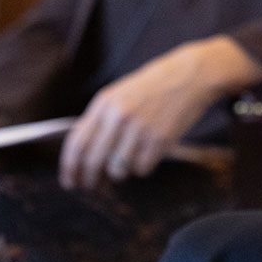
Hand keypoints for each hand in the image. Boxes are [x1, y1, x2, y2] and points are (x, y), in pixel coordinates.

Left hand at [59, 36, 261, 189]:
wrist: (192, 75)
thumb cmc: (154, 85)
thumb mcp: (120, 93)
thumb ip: (100, 120)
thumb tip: (81, 155)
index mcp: (105, 102)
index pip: (77, 143)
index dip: (69, 168)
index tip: (69, 182)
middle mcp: (119, 115)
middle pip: (93, 161)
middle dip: (90, 179)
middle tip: (92, 186)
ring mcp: (140, 128)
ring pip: (118, 169)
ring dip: (121, 172)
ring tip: (130, 157)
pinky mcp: (161, 139)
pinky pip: (142, 169)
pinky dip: (143, 167)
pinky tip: (149, 152)